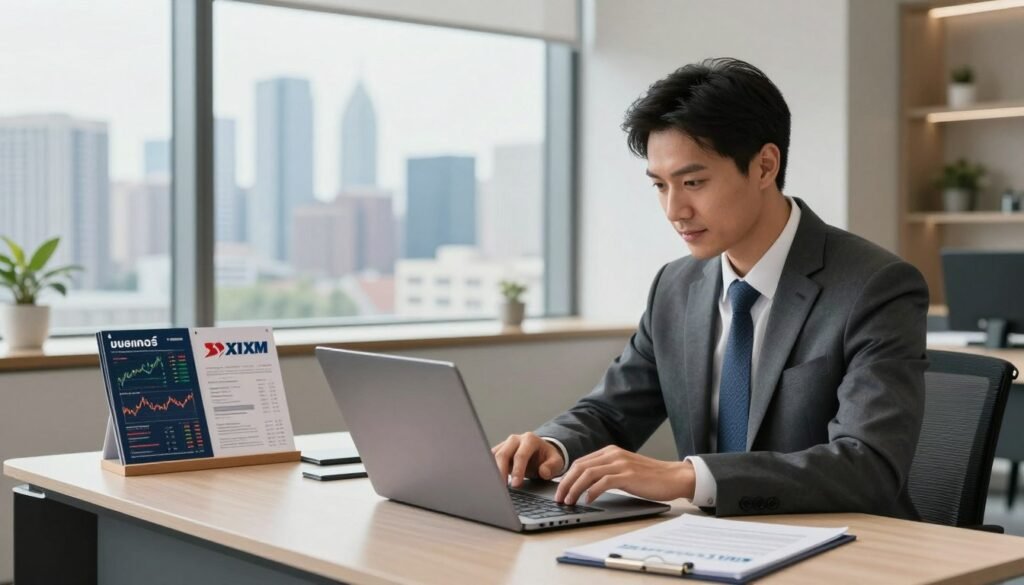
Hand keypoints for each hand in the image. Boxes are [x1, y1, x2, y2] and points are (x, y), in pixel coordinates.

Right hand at [491, 432, 564, 487]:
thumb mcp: (556, 462)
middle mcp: (515, 439)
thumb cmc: (547, 458)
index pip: (521, 455)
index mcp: (530, 440)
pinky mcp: (498, 450)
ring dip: (493, 471)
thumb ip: (552, 467)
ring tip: (495, 486)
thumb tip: (543, 472)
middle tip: (501, 487)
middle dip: (501, 472)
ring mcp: (505, 444)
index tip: (516, 485)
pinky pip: (490, 459)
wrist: (540, 453)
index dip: (518, 471)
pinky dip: (490, 470)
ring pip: (494, 456)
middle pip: (503, 454)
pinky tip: (491, 481)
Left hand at [554, 445, 695, 504]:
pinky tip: (588, 500)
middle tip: (559, 498)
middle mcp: (613, 454)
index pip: (581, 462)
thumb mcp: (624, 470)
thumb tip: (585, 485)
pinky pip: (603, 482)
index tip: (559, 490)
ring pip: (588, 474)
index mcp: (610, 451)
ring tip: (569, 501)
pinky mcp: (628, 475)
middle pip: (580, 466)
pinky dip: (592, 491)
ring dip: (575, 488)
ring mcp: (621, 464)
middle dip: (565, 483)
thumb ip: (607, 472)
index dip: (566, 477)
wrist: (674, 477)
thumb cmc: (650, 477)